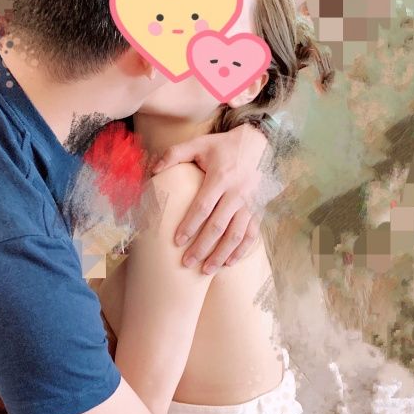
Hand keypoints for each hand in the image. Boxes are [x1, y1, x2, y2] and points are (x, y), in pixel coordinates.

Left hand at [152, 125, 273, 271]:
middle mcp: (238, 193)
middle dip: (202, 247)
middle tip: (187, 263)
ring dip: (221, 255)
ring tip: (206, 270)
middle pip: (218, 226)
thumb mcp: (199, 143)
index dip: (190, 225)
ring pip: (236, 235)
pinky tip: (228, 263)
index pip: (203, 206)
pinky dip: (241, 251)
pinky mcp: (259, 210)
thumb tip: (154, 170)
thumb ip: (175, 154)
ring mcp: (250, 203)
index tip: (177, 241)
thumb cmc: (223, 147)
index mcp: (221, 177)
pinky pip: (252, 235)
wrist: (259, 144)